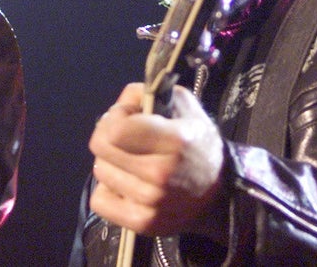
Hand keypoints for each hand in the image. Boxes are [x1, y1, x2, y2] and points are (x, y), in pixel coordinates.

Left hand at [88, 83, 227, 240]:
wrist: (216, 194)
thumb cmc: (196, 144)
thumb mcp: (183, 106)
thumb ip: (148, 93)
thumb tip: (120, 103)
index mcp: (174, 140)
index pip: (115, 129)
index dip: (115, 117)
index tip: (127, 117)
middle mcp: (161, 173)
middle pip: (101, 148)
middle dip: (108, 136)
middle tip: (125, 138)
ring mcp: (151, 201)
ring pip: (100, 172)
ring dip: (111, 163)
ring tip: (132, 162)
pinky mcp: (142, 222)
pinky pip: (99, 200)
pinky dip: (108, 190)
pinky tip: (127, 184)